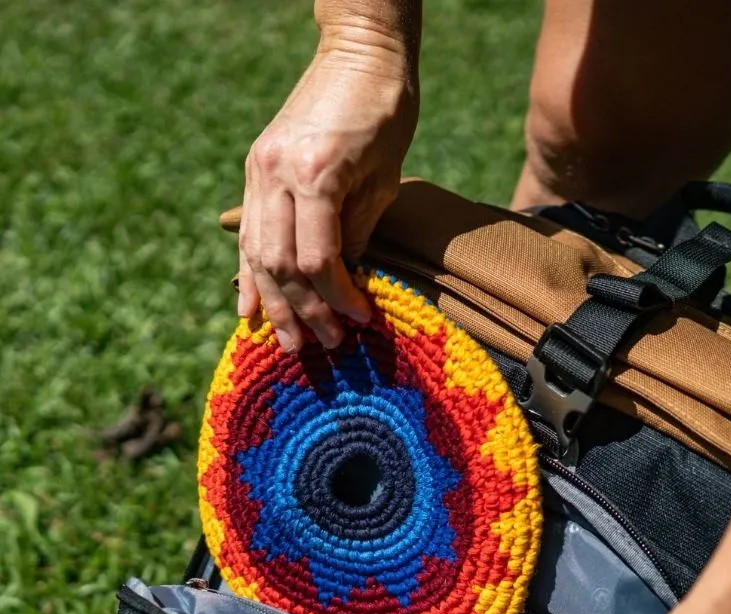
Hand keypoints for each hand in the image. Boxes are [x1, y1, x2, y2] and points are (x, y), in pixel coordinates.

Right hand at [239, 37, 418, 351]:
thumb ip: (357, 234)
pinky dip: (249, 273)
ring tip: (288, 342)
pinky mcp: (255, 168)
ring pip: (256, 253)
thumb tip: (343, 286)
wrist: (359, 53)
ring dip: (273, 303)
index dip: (338, 299)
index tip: (360, 321)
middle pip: (280, 265)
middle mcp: (276, 173)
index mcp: (314, 174)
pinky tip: (249, 308)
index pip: (317, 261)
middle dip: (304, 311)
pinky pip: (247, 231)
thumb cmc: (385, 114)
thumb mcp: (384, 179)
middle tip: (326, 345)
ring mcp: (259, 169)